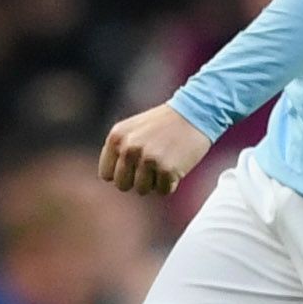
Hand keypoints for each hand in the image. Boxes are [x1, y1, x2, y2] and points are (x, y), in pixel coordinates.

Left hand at [99, 104, 214, 194]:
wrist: (195, 112)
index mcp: (116, 137)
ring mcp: (148, 159)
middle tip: (152, 164)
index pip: (106, 175)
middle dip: (137, 179)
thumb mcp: (132, 130)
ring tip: (164, 161)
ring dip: (155, 181)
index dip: (122, 173)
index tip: (135, 165)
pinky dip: (171, 183)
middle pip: (123, 185)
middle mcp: (129, 148)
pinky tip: (176, 164)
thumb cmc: (163, 124)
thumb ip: (117, 150)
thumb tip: (109, 178)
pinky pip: (163, 191)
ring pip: (142, 190)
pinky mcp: (167, 169)